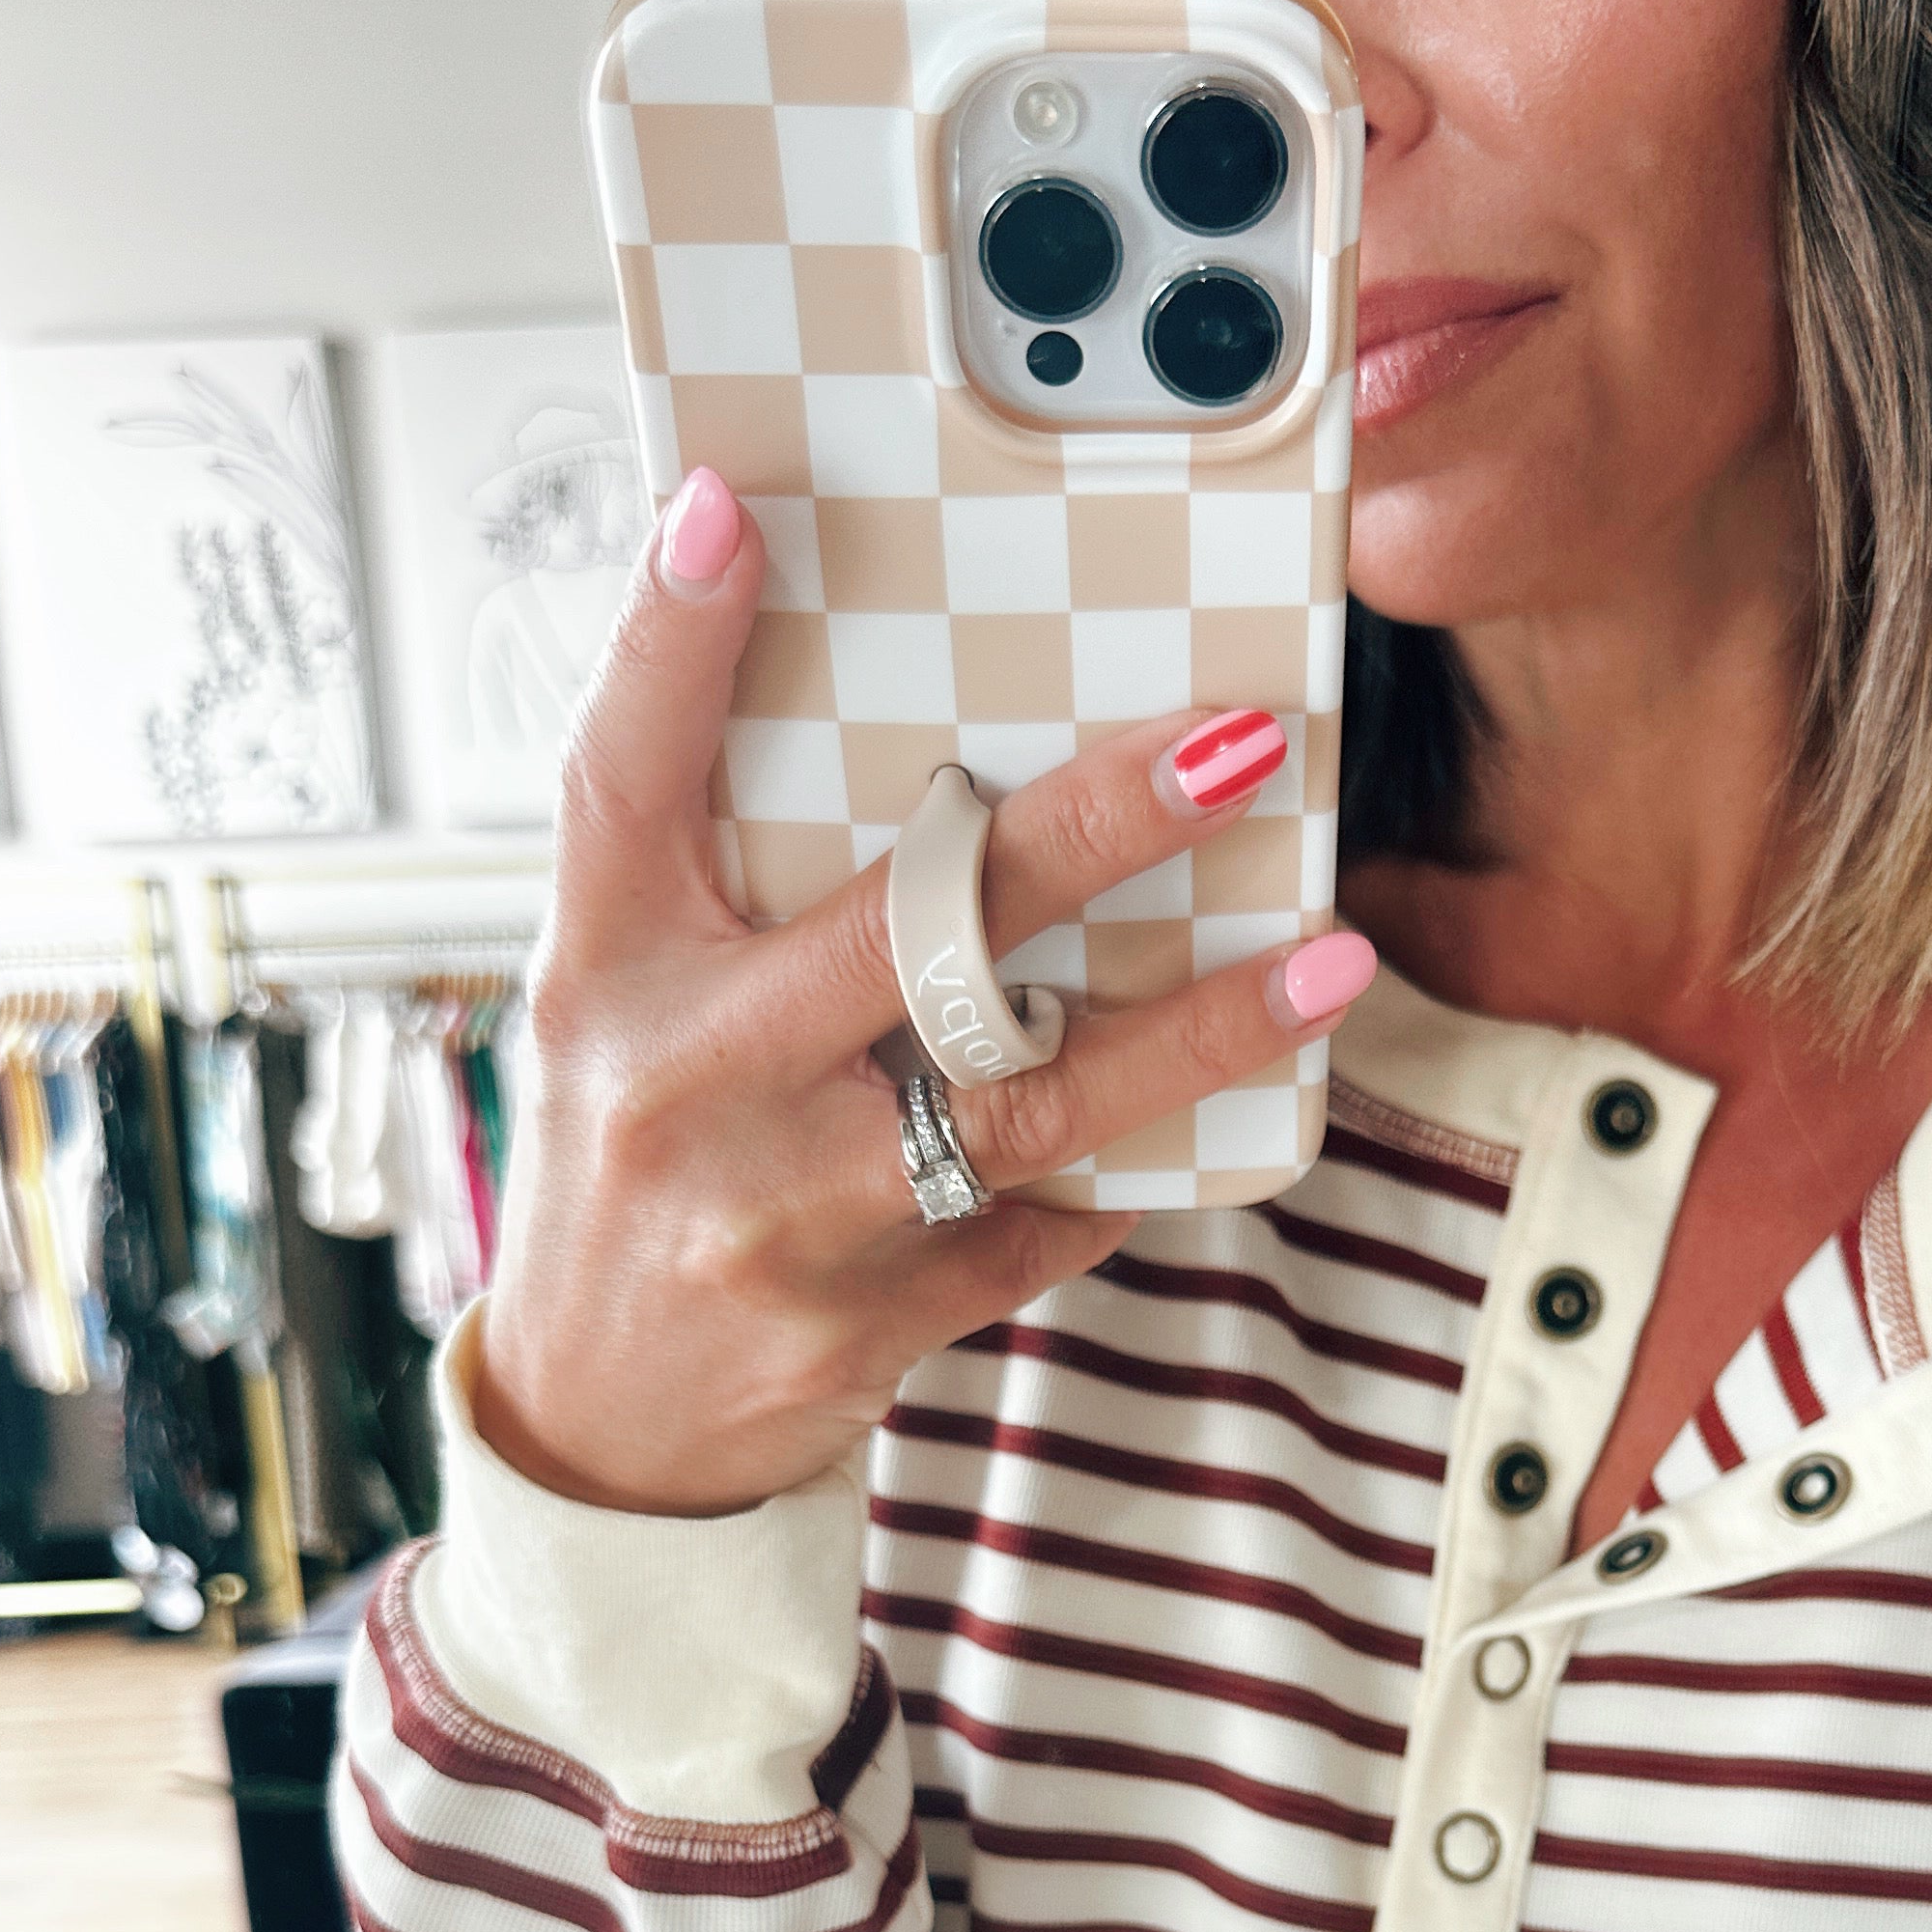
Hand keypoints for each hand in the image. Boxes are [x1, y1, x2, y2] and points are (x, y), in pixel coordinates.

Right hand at [475, 464, 1372, 1518]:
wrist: (600, 1424)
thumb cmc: (638, 1167)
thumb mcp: (626, 1002)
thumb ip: (729, 880)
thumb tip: (902, 728)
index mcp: (608, 966)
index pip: (622, 774)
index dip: (671, 639)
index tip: (732, 507)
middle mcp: (683, 1077)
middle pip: (909, 926)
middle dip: (1089, 830)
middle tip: (1232, 746)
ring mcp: (777, 1210)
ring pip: (1024, 1095)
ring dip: (1198, 1026)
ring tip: (1331, 959)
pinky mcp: (862, 1320)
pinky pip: (1040, 1225)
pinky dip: (1131, 1172)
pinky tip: (1224, 1118)